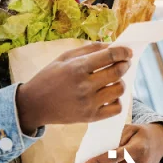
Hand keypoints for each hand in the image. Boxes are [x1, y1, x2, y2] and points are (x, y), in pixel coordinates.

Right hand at [16, 44, 130, 133]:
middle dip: (125, 64)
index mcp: (76, 68)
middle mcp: (84, 86)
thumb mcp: (63, 58)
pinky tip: (109, 94)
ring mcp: (88, 103)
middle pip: (117, 72)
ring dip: (120, 81)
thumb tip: (111, 45)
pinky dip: (117, 99)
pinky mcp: (91, 117)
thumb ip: (88, 50)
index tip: (128, 51)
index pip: (109, 56)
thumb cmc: (49, 77)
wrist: (34, 104)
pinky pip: (116, 108)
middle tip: (124, 62)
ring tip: (113, 79)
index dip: (122, 51)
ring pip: (119, 89)